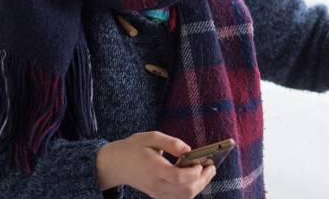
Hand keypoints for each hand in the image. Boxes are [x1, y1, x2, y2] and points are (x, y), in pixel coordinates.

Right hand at [96, 131, 216, 198]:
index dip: (194, 172)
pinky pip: (179, 198)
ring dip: (200, 186)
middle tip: (212, 167)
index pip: (178, 178)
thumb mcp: (151, 137)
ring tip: (207, 172)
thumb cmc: (134, 147)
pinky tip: (196, 178)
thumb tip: (189, 150)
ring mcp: (157, 193)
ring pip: (184, 197)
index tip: (201, 163)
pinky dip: (191, 190)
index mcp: (154, 169)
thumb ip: (171, 143)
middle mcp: (156, 185)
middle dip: (203, 180)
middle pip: (185, 191)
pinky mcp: (158, 195)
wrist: (116, 164)